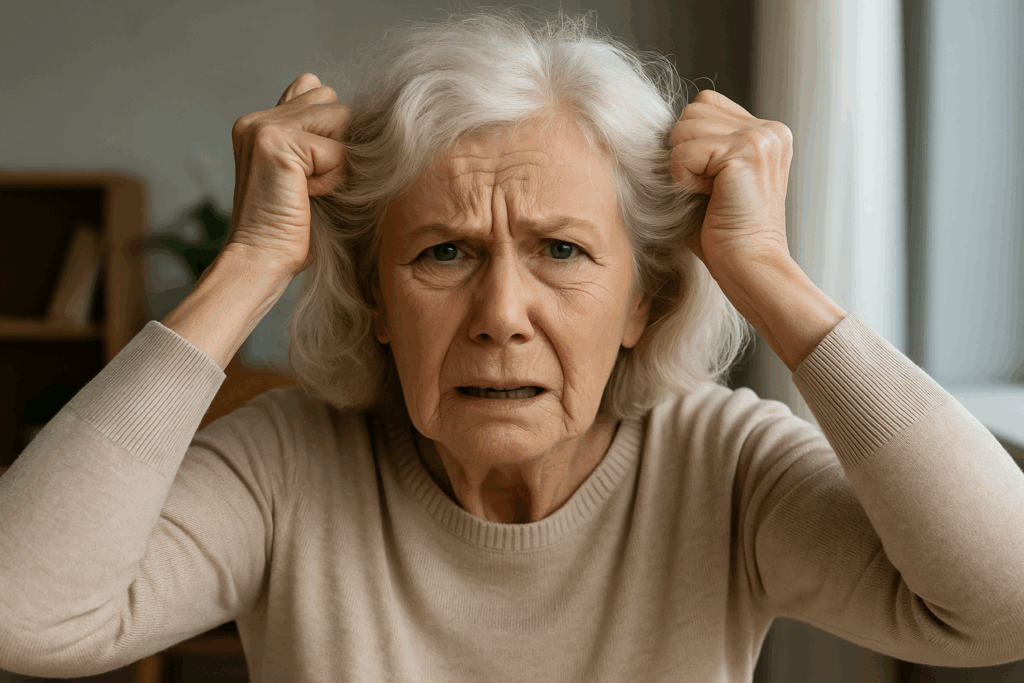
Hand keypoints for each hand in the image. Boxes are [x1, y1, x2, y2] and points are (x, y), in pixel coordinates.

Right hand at [223, 73, 349, 275]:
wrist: (261, 259)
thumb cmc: (290, 227)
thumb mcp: (306, 175)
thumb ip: (318, 140)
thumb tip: (360, 118)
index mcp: (260, 122)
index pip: (314, 88)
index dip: (330, 128)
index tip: (316, 167)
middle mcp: (257, 118)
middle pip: (332, 100)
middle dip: (338, 141)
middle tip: (312, 181)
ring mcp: (264, 127)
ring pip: (339, 118)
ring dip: (337, 160)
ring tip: (310, 188)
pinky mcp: (277, 142)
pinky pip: (337, 150)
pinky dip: (333, 178)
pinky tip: (307, 196)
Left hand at [669, 90, 793, 275]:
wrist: (750, 268)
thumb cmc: (723, 235)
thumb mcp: (709, 180)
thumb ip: (694, 147)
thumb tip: (653, 130)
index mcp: (766, 133)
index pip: (704, 104)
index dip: (690, 140)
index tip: (707, 179)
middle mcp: (770, 130)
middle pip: (692, 111)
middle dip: (684, 152)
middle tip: (708, 191)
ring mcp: (761, 138)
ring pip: (684, 127)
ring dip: (683, 166)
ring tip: (709, 194)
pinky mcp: (746, 153)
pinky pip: (683, 153)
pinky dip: (683, 180)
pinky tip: (709, 199)